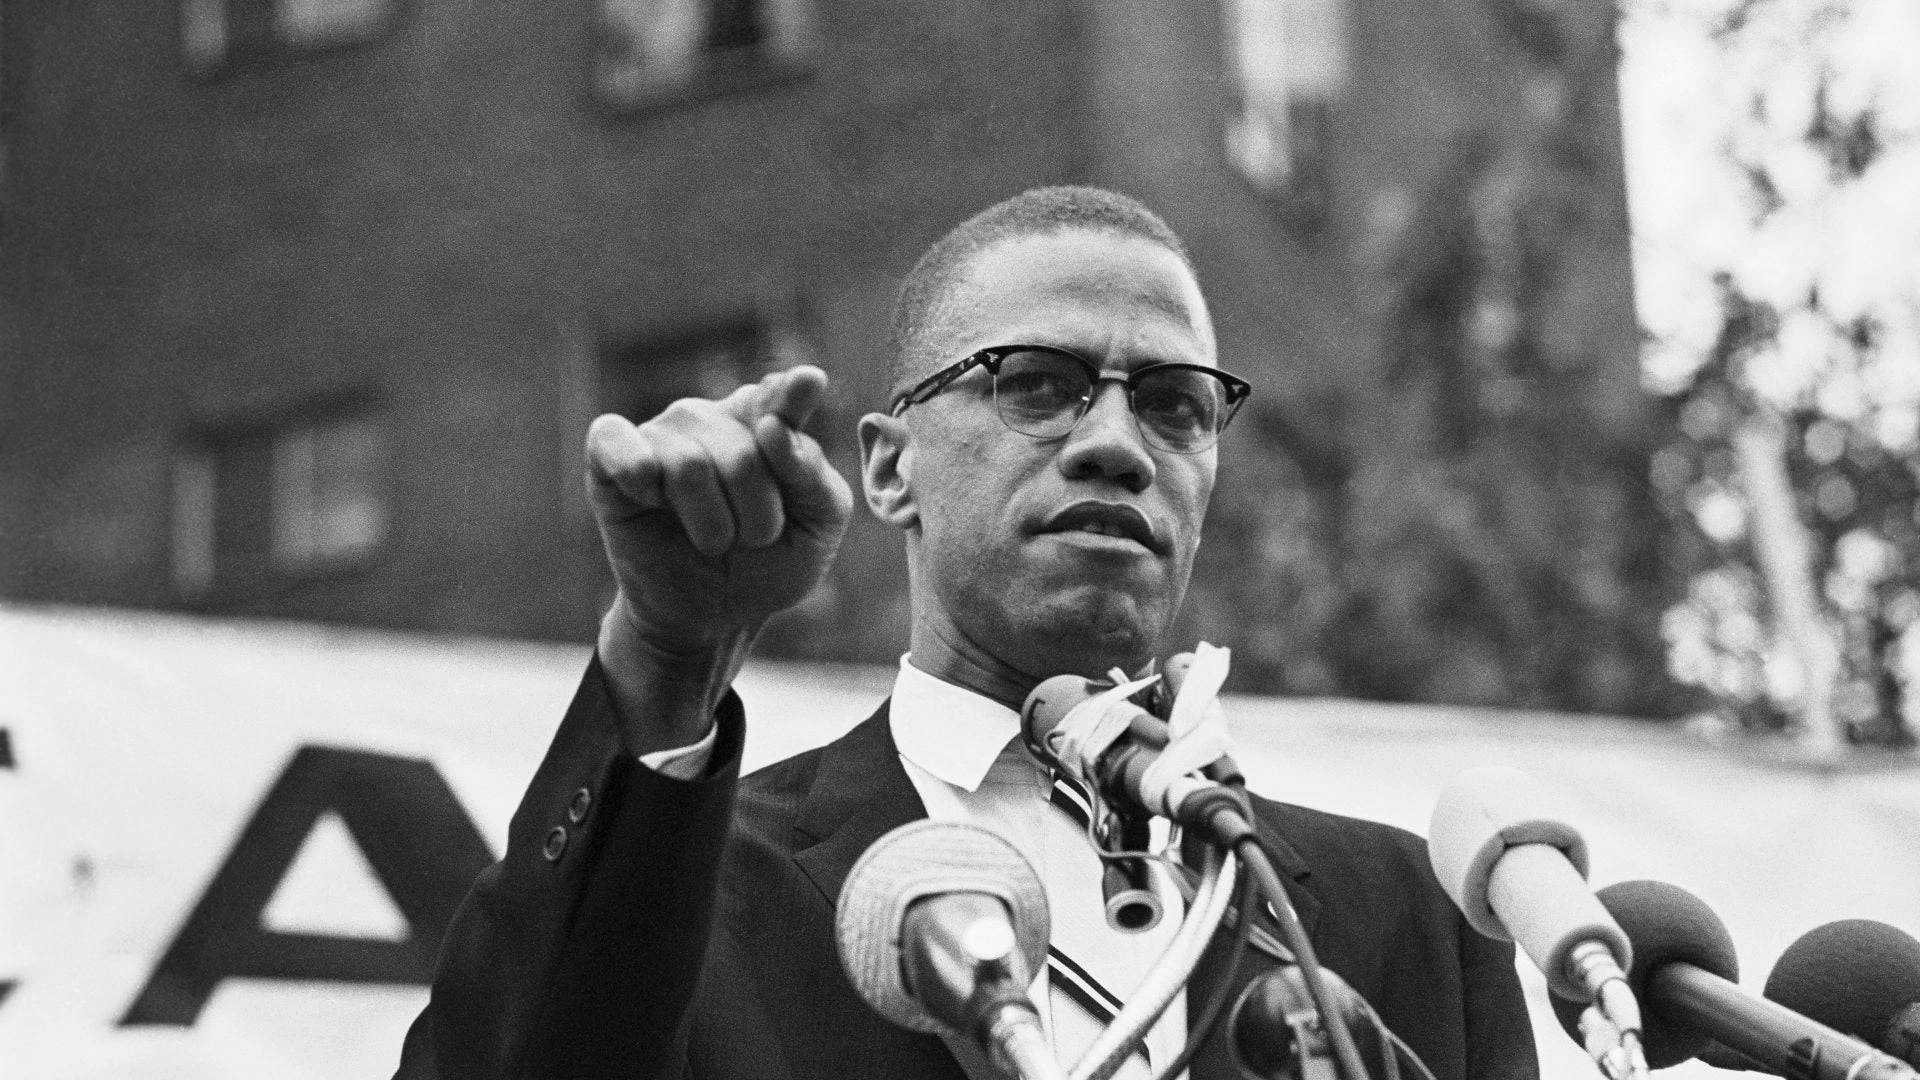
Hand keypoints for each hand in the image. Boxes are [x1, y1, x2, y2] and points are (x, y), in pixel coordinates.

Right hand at [585, 366, 853, 734]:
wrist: (711, 618)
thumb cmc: (769, 563)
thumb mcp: (817, 525)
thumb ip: (812, 473)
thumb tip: (774, 427)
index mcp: (764, 422)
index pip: (778, 398)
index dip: (791, 396)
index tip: (809, 382)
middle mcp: (710, 418)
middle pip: (745, 455)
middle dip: (758, 517)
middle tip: (752, 539)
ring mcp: (660, 435)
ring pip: (690, 466)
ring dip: (711, 525)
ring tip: (714, 540)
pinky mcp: (609, 458)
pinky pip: (614, 442)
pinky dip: (634, 471)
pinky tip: (648, 498)